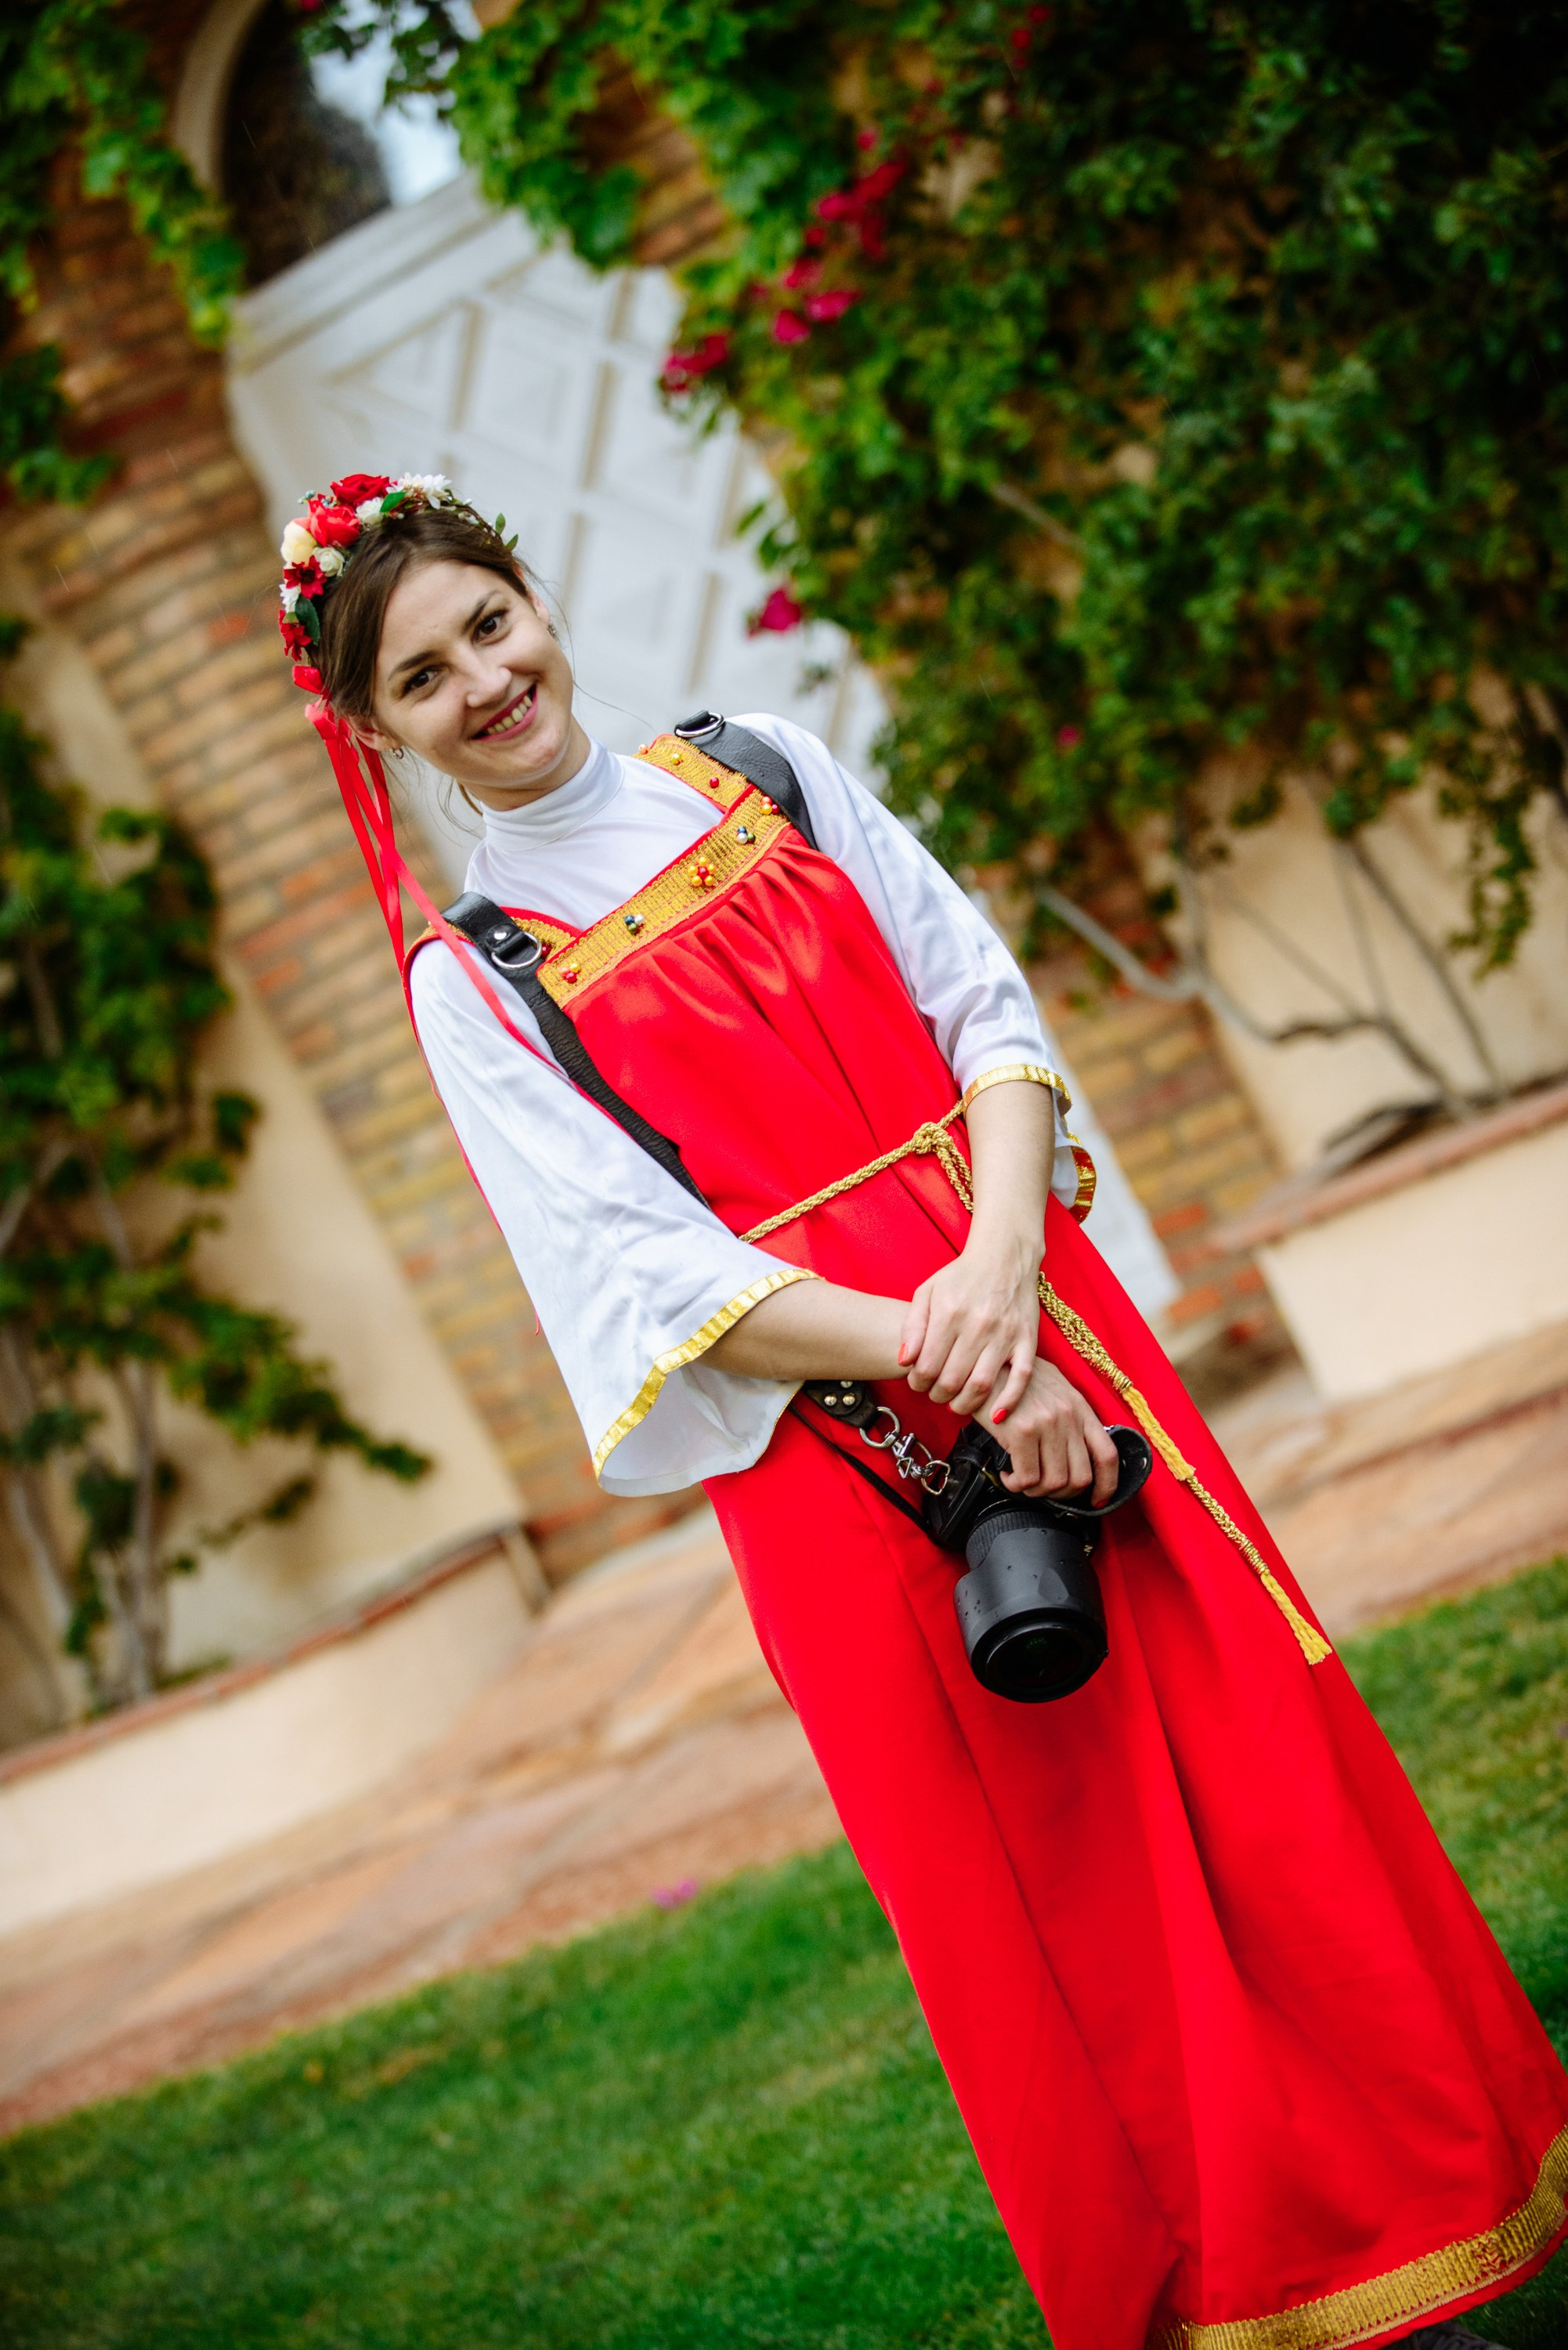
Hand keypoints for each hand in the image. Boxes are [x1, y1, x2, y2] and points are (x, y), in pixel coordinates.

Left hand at [899, 1236, 1040, 1417]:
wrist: (1005, 1256)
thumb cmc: (961, 1276)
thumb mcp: (927, 1291)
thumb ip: (912, 1326)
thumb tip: (903, 1361)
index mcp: (949, 1313)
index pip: (926, 1366)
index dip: (918, 1383)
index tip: (918, 1382)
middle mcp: (978, 1325)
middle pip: (952, 1381)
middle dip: (938, 1395)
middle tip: (936, 1393)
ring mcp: (1006, 1334)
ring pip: (982, 1385)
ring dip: (965, 1404)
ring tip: (956, 1403)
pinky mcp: (1028, 1340)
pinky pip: (1021, 1380)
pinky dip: (1008, 1402)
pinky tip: (995, 1415)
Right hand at [987, 1358, 1120, 1504]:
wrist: (983, 1363)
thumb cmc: (1013, 1377)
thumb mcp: (1051, 1387)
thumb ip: (1067, 1414)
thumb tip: (1072, 1448)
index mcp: (1080, 1408)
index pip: (1107, 1454)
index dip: (1106, 1485)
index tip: (1096, 1501)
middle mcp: (1068, 1416)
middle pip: (1080, 1477)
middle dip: (1061, 1493)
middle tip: (1043, 1487)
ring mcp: (1047, 1424)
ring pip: (1054, 1482)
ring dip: (1036, 1491)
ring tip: (1022, 1479)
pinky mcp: (1022, 1431)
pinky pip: (1027, 1479)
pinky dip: (1017, 1485)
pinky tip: (1008, 1474)